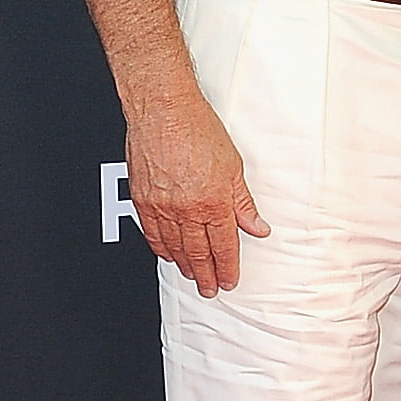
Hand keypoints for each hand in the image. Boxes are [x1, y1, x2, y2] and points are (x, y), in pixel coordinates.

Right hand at [125, 91, 268, 297]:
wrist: (163, 111)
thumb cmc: (198, 130)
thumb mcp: (233, 167)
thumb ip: (243, 203)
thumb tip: (257, 227)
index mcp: (213, 202)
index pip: (224, 246)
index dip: (227, 267)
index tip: (229, 280)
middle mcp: (186, 209)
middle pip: (198, 253)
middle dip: (206, 275)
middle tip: (210, 289)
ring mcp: (161, 206)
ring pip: (174, 247)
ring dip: (185, 265)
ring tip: (192, 276)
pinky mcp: (142, 199)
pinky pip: (152, 233)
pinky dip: (161, 247)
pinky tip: (167, 254)